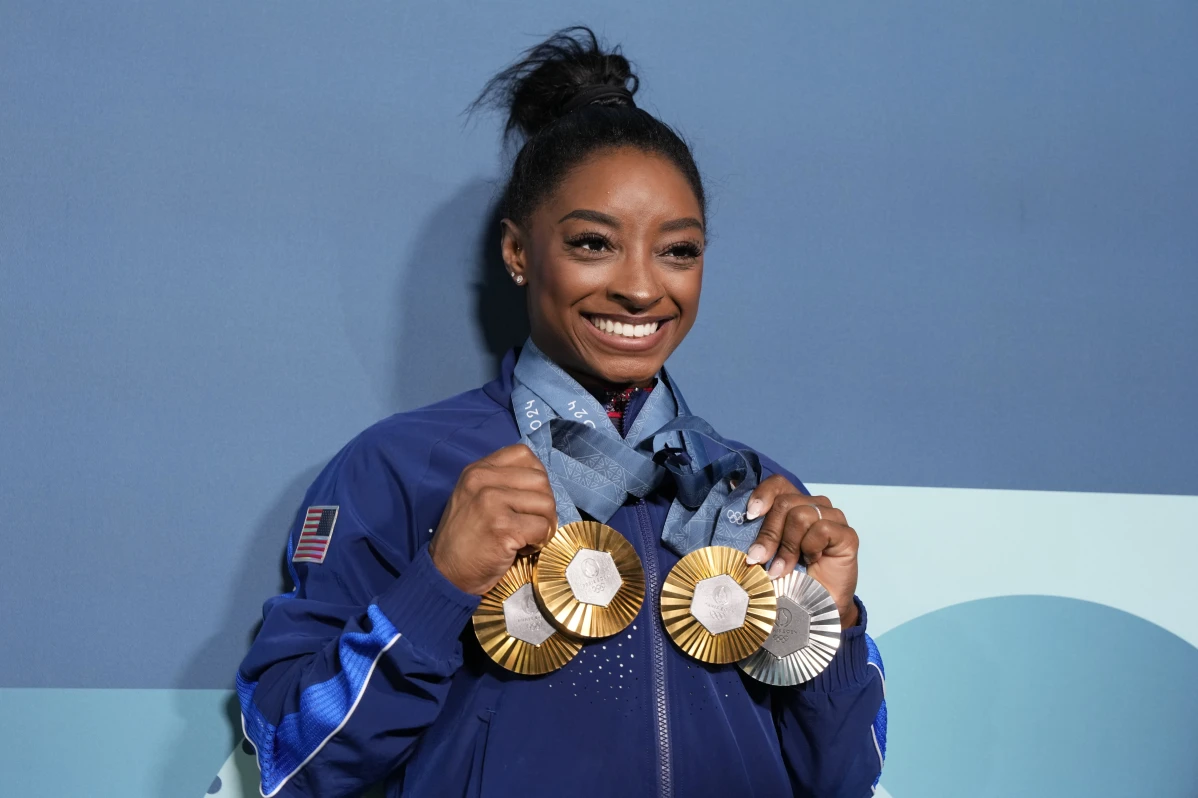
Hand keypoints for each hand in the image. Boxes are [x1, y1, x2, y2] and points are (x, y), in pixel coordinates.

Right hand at [429, 443, 557, 595]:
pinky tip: (522, 548)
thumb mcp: (473, 497)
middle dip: (544, 505)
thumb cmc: (466, 538)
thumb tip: (540, 480)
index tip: (529, 499)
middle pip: (541, 480)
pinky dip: (539, 541)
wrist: (446, 573)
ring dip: (544, 524)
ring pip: (546, 503)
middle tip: (530, 523)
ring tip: (526, 536)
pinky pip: (543, 528)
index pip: (523, 454)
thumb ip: (499, 482)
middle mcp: (482, 480)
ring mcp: (492, 502)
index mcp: (476, 470)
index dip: (536, 477)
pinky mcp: (503, 527)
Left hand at [743, 476, 859, 627]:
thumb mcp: (764, 551)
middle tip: (759, 559)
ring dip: (787, 547)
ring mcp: (833, 518)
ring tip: (782, 569)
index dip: (763, 495)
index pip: (778, 483)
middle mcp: (814, 505)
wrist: (813, 609)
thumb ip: (753, 527)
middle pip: (785, 503)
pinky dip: (810, 547)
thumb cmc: (786, 577)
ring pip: (801, 515)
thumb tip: (731, 487)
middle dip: (768, 534)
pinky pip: (822, 528)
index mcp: (794, 505)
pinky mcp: (847, 534)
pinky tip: (811, 561)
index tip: (750, 516)